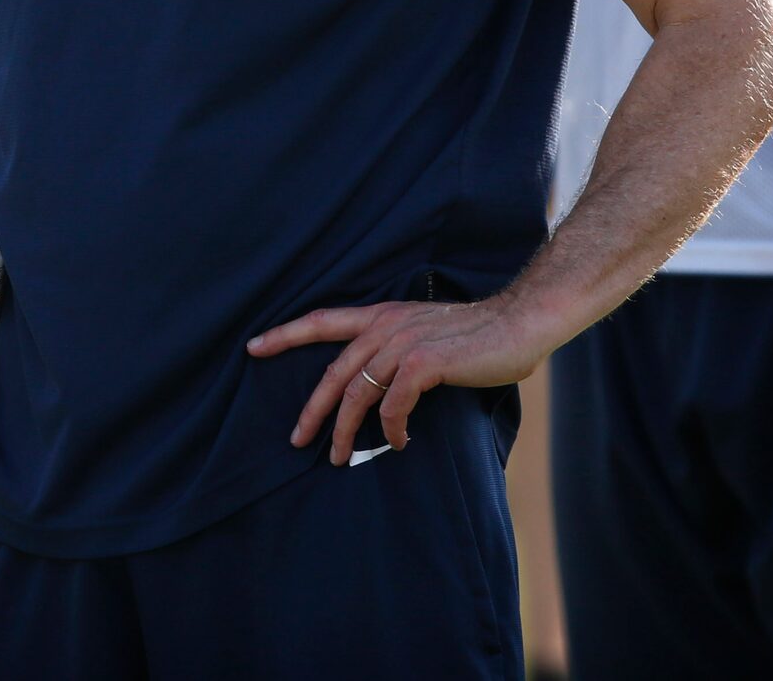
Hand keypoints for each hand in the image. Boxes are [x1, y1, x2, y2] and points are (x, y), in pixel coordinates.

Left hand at [248, 296, 547, 465]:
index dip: (286, 334)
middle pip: (333, 372)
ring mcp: (403, 343)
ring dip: (347, 431)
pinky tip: (399, 443)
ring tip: (341, 458)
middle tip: (296, 439)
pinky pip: (394, 406)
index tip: (253, 347)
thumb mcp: (425, 331)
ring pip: (358, 394)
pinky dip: (392, 429)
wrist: (519, 323)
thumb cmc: (477, 333)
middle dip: (312, 410)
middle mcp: (386, 325)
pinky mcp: (424, 363)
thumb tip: (377, 384)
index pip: (322, 320)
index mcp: (382, 315)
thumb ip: (397, 349)